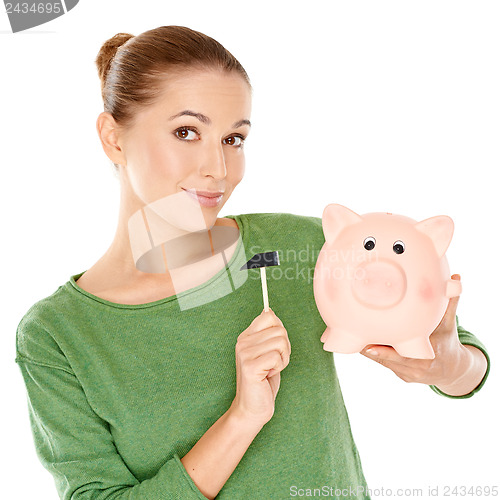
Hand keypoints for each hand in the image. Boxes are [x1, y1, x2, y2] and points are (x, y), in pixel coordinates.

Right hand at [229, 308, 290, 425]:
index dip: (279, 330)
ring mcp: (245, 353)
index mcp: (246, 336)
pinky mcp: (250, 366)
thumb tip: (270, 312)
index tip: (275, 346)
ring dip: (283, 359)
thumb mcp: (267, 353)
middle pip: (280, 330)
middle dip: (285, 348)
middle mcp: (243, 342)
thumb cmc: (263, 381)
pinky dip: (279, 368)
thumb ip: (268, 334)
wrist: (252, 409)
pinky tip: (268, 376)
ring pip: (281, 342)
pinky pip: (277, 357)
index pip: (269, 315)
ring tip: (271, 369)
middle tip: (273, 363)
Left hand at [360, 274, 470, 386]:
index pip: (403, 356)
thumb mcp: (449, 323)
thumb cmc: (447, 340)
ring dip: (369, 352)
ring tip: (354, 337)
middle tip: (354, 337)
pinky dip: (375, 355)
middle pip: (388, 360)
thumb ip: (450, 302)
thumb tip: (456, 277)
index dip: (385, 353)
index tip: (368, 347)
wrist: (454, 370)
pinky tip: (363, 343)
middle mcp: (417, 368)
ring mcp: (409, 374)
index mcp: (428, 356)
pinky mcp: (403, 377)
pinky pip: (385, 365)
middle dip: (370, 350)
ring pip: (383, 363)